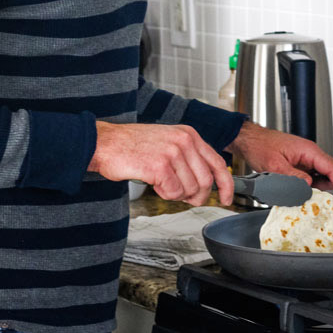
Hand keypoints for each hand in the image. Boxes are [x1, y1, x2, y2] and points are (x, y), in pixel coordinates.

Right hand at [88, 122, 233, 206]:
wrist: (106, 143)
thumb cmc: (132, 145)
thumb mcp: (167, 141)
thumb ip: (188, 157)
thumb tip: (204, 182)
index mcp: (189, 135)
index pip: (218, 163)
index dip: (226, 185)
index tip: (227, 198)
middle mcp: (184, 141)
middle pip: (206, 181)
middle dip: (197, 196)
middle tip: (184, 197)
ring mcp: (172, 153)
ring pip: (190, 189)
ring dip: (176, 194)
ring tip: (162, 184)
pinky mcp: (160, 167)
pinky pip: (173, 193)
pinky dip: (164, 194)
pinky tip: (154, 183)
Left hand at [226, 121, 332, 200]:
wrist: (249, 140)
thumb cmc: (259, 146)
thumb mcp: (274, 164)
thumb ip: (293, 176)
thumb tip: (308, 186)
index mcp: (308, 150)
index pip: (332, 168)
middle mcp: (310, 153)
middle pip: (332, 170)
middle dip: (331, 186)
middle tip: (324, 200)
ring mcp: (305, 158)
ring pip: (323, 174)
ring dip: (320, 187)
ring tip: (309, 197)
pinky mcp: (300, 163)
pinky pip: (312, 175)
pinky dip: (311, 185)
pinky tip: (302, 191)